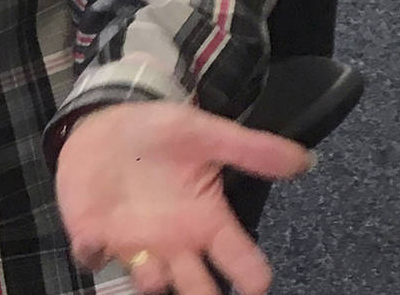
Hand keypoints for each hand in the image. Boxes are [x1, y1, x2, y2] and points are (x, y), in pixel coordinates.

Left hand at [55, 101, 312, 294]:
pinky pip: (94, 258)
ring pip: (150, 282)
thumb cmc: (158, 133)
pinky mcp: (96, 234)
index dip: (252, 277)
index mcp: (209, 221)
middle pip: (199, 289)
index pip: (242, 262)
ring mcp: (136, 243)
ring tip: (154, 268)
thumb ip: (250, 149)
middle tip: (202, 291)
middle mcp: (177, 243)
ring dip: (152, 279)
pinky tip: (94, 244)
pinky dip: (94, 256)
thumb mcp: (203, 132)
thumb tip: (305, 159)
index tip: (256, 282)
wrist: (104, 122)